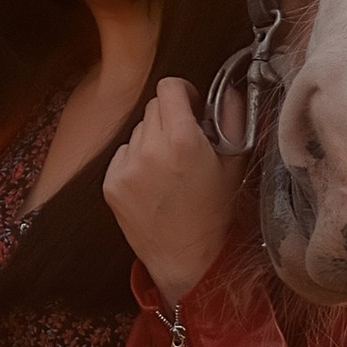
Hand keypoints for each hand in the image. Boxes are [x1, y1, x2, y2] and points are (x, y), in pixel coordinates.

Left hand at [104, 74, 240, 305]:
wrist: (188, 258)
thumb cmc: (215, 213)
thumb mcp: (234, 163)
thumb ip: (232, 117)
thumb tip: (225, 89)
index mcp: (183, 140)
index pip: (169, 87)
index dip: (183, 93)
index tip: (191, 106)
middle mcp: (150, 150)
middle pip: (153, 107)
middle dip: (170, 118)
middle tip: (185, 142)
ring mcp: (127, 168)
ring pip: (137, 130)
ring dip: (152, 140)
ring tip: (170, 168)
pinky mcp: (112, 184)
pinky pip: (123, 154)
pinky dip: (136, 161)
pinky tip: (153, 183)